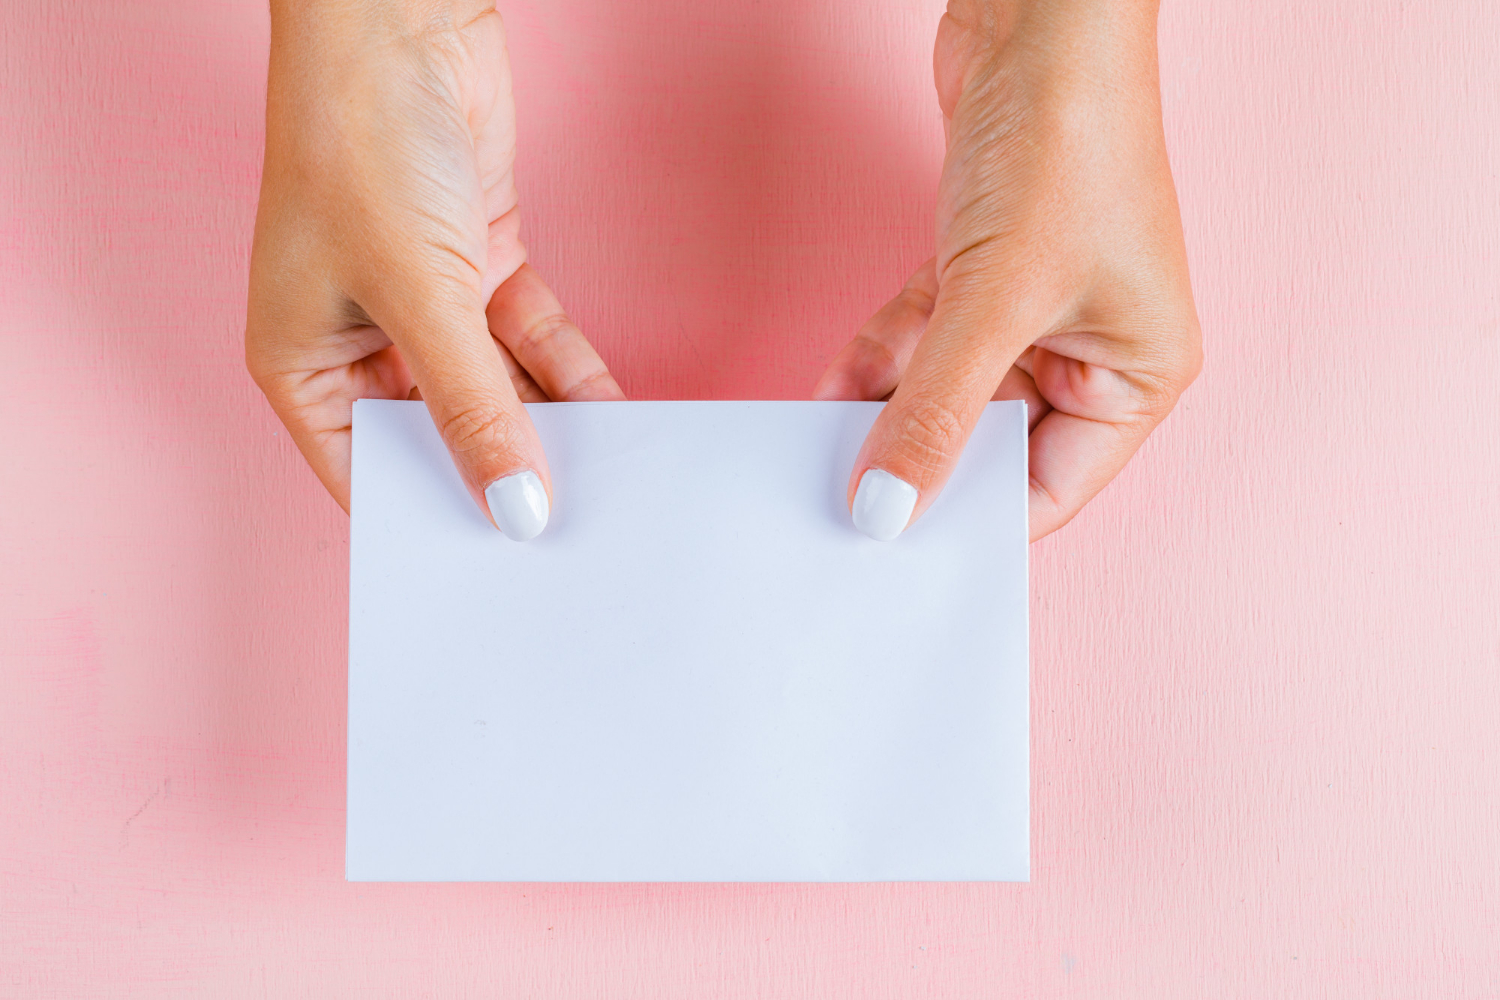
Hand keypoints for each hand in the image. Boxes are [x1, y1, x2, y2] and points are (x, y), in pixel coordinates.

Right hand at [246, 0, 622, 539]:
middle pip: (442, 435)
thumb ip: (474, 410)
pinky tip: (618, 417)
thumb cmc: (358, 143)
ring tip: (610, 486)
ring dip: (553, 428)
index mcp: (303, 366)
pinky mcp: (480, 268)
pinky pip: (532, 342)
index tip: (501, 570)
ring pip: (499, 391)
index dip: (435, 520)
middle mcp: (360, 343)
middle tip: (570, 534)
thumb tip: (516, 510)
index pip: (372, 475)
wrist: (399, 20)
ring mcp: (425, 306)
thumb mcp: (421, 299)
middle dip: (504, 473)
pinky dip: (572, 375)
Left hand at [815, 0, 1200, 540]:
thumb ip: (936, 414)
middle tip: (843, 502)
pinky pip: (925, 339)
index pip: (1048, 490)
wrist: (1037, 14)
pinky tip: (832, 383)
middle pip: (990, 444)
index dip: (971, 522)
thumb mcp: (994, 301)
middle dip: (916, 459)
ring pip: (947, 391)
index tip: (894, 548)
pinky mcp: (984, 270)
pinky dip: (881, 355)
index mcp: (1138, 377)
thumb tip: (887, 510)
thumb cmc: (1069, 142)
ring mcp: (1035, 311)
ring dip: (883, 407)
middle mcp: (1092, 351)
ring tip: (819, 443)